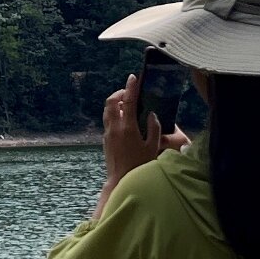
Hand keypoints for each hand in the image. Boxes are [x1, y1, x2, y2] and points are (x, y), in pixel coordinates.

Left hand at [95, 73, 188, 214]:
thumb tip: (152, 114)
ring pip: (108, 111)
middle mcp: (115, 128)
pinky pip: (108, 120)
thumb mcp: (152, 147)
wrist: (120, 181)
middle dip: (120, 93)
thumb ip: (153, 128)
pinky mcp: (105, 140)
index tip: (134, 77)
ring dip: (116, 103)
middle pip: (112, 102)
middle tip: (130, 92)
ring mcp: (108, 134)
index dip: (131, 87)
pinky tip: (126, 119)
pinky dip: (115, 114)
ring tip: (128, 104)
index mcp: (128, 128)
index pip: (129, 102)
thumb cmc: (139, 166)